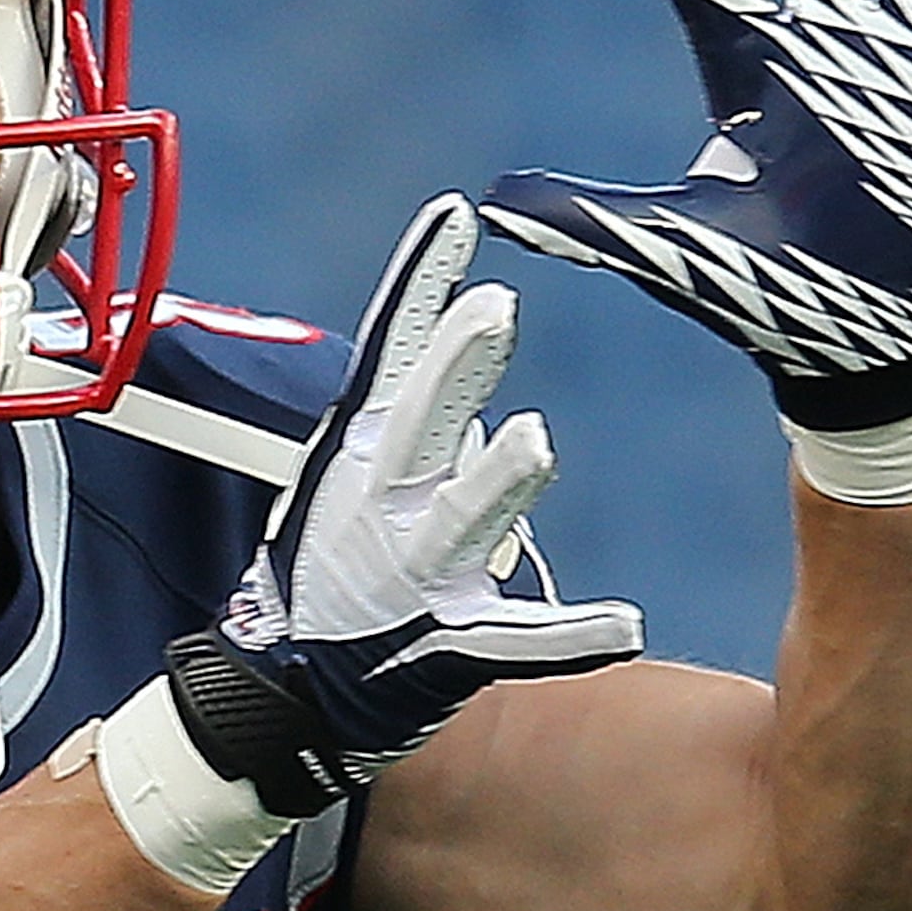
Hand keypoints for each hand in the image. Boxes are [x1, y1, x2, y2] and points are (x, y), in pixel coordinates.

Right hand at [163, 195, 641, 814]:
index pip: (393, 354)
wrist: (284, 693)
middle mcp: (384, 507)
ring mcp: (414, 577)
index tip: (455, 217)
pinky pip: (519, 643)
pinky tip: (626, 625)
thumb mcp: (348, 481)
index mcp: (361, 457)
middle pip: (423, 423)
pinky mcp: (446, 648)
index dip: (422, 286)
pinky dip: (572, 637)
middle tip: (493, 309)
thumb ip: (414, 424)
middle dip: (454, 366)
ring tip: (532, 440)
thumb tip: (477, 370)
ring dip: (494, 483)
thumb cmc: (327, 574)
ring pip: (462, 520)